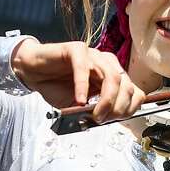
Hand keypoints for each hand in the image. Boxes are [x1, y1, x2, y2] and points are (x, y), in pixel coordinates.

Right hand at [10, 40, 145, 121]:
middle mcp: (107, 63)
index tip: (115, 120)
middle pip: (126, 85)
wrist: (34, 72)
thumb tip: (108, 119)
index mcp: (113, 76)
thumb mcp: (82, 106)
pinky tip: (79, 100)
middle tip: (102, 119)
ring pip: (111, 76)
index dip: (129, 108)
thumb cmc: (58, 87)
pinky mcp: (75, 50)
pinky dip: (83, 86)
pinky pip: (84, 67)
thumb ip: (96, 110)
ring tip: (94, 114)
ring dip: (105, 100)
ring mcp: (93, 55)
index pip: (135, 92)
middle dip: (117, 107)